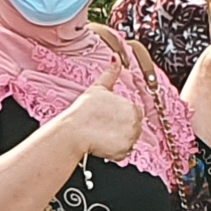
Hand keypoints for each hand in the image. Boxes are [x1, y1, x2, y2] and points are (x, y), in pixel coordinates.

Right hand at [57, 35, 142, 161]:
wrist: (74, 131)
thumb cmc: (84, 111)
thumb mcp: (98, 88)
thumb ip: (110, 73)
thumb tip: (115, 58)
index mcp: (132, 107)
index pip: (134, 113)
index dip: (121, 115)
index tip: (109, 117)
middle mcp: (135, 124)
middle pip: (134, 127)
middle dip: (121, 128)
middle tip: (104, 127)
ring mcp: (131, 139)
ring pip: (129, 140)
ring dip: (119, 139)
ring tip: (103, 135)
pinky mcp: (124, 151)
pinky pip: (123, 152)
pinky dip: (115, 150)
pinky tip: (103, 144)